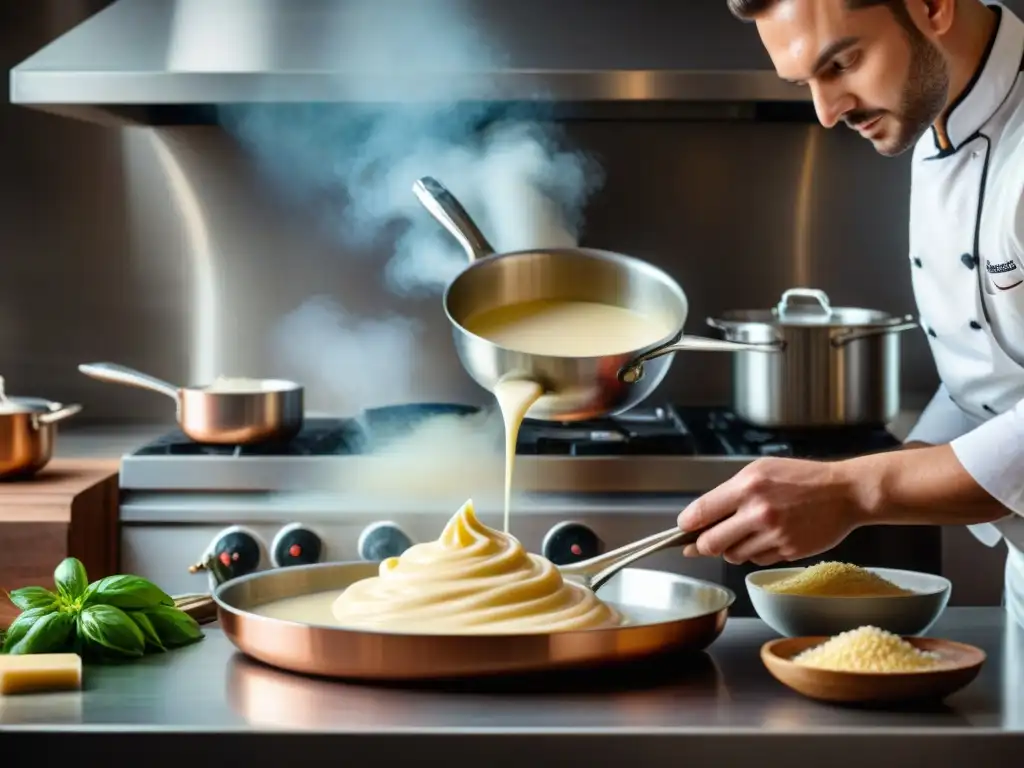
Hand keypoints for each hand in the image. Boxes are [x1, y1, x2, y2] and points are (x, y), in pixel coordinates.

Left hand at [676, 457, 862, 565]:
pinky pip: (757, 560)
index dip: (686, 525)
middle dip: (702, 545)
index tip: (683, 529)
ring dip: (731, 549)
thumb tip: (700, 517)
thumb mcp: (761, 470)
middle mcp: (758, 511)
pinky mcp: (788, 551)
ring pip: (733, 556)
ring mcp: (774, 534)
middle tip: (702, 542)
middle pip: (710, 544)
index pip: (700, 513)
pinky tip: (768, 538)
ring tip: (744, 534)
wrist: (845, 492)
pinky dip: (755, 553)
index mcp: (747, 486)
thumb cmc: (802, 478)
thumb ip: (730, 492)